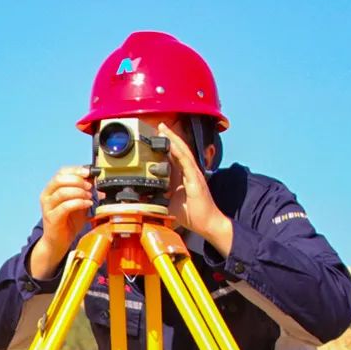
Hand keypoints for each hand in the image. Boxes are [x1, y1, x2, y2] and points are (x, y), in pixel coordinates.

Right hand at [29, 166, 93, 278]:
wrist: (59, 242)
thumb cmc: (68, 223)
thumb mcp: (80, 205)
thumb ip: (86, 193)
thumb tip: (98, 183)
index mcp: (52, 189)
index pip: (61, 172)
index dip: (76, 170)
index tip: (89, 172)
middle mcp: (47, 195)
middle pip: (60, 179)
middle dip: (77, 180)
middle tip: (90, 186)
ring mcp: (48, 207)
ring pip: (62, 192)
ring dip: (79, 192)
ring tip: (89, 196)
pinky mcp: (52, 218)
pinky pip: (65, 206)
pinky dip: (78, 203)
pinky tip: (87, 204)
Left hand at [159, 123, 233, 257]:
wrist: (208, 224)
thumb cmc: (192, 215)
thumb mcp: (169, 204)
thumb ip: (158, 197)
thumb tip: (142, 197)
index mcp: (184, 176)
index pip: (174, 156)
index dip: (166, 145)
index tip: (156, 135)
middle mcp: (190, 172)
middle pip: (179, 150)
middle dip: (169, 137)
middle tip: (158, 125)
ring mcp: (194, 174)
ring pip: (183, 152)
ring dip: (173, 139)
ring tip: (163, 129)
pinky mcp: (196, 180)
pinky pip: (186, 162)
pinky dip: (178, 152)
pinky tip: (171, 144)